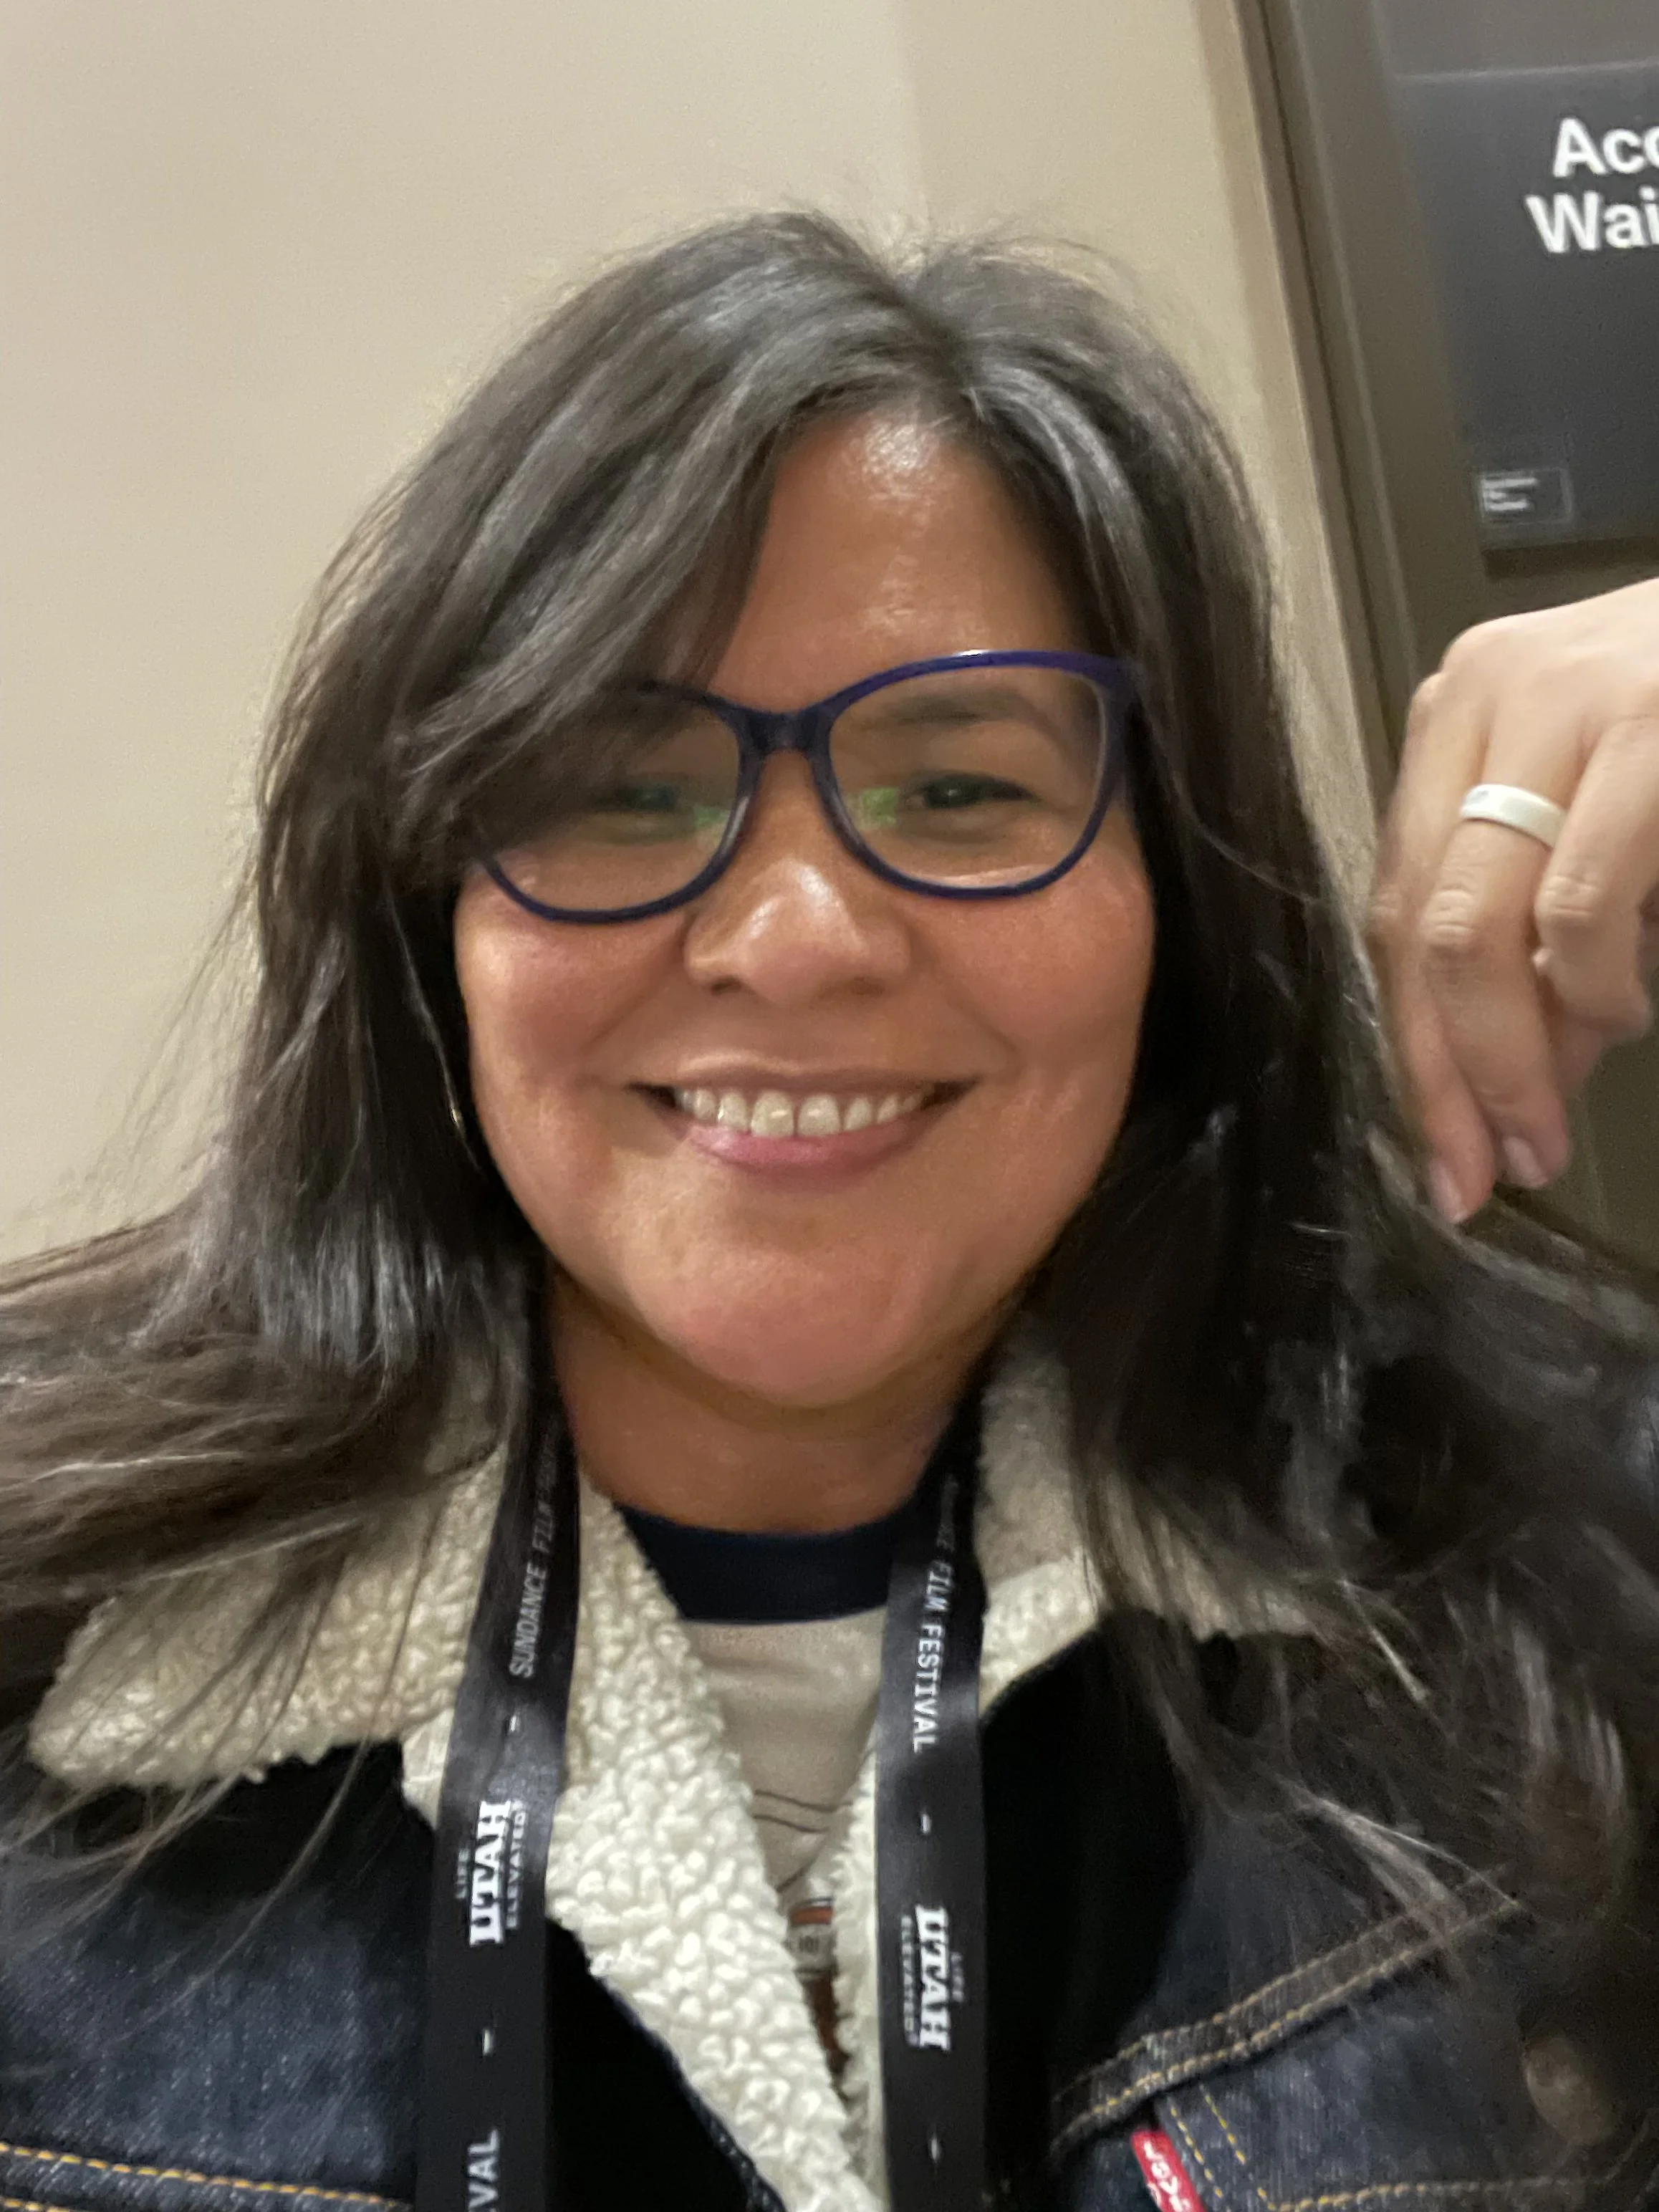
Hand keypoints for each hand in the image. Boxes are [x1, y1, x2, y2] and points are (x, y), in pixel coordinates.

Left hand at [1370, 576, 1658, 1222]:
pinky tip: (1630, 1008)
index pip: (1395, 909)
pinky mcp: (1650, 730)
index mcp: (1461, 716)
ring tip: (1572, 1092)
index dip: (1413, 1048)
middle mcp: (1490, 696)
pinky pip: (1579, 907)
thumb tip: (1510, 1071)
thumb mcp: (1601, 807)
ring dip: (1523, 1050)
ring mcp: (1565, 703)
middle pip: (1419, 927)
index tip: (1445, 1155)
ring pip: (1476, 928)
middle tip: (1499, 1163)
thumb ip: (1534, 922)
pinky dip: (1597, 986)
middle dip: (1454, 1073)